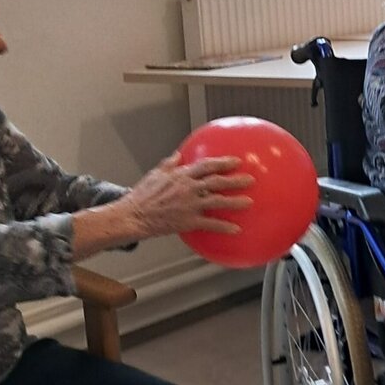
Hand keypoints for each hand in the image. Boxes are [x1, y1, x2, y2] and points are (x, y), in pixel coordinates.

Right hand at [121, 153, 253, 237]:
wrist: (134, 215)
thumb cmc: (141, 196)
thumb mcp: (154, 174)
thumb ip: (169, 164)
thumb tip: (178, 154)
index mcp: (181, 175)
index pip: (206, 165)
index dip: (223, 162)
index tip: (236, 161)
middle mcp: (188, 188)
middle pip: (217, 182)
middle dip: (235, 180)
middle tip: (250, 180)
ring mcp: (189, 204)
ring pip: (217, 201)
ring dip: (235, 202)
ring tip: (249, 202)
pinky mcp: (188, 220)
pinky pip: (210, 223)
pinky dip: (224, 226)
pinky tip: (236, 229)